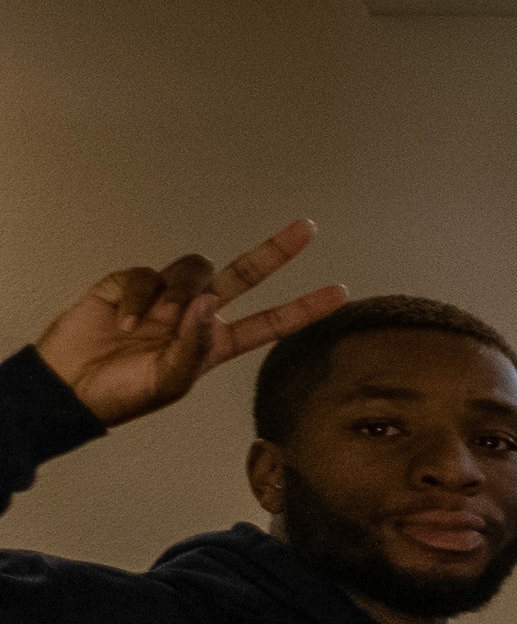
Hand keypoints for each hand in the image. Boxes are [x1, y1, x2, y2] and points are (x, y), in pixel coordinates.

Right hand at [37, 224, 337, 429]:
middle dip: (275, 251)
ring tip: (151, 326)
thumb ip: (194, 346)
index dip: (303, 308)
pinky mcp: (129, 285)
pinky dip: (136, 298)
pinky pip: (145, 275)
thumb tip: (210, 304)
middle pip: (243, 275)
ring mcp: (164, 297)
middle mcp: (197, 315)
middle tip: (308, 229)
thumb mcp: (169, 382)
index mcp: (216, 343)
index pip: (271, 322)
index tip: (340, 292)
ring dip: (178, 294)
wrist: (68, 388)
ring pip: (193, 270)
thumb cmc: (124, 394)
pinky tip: (122, 324)